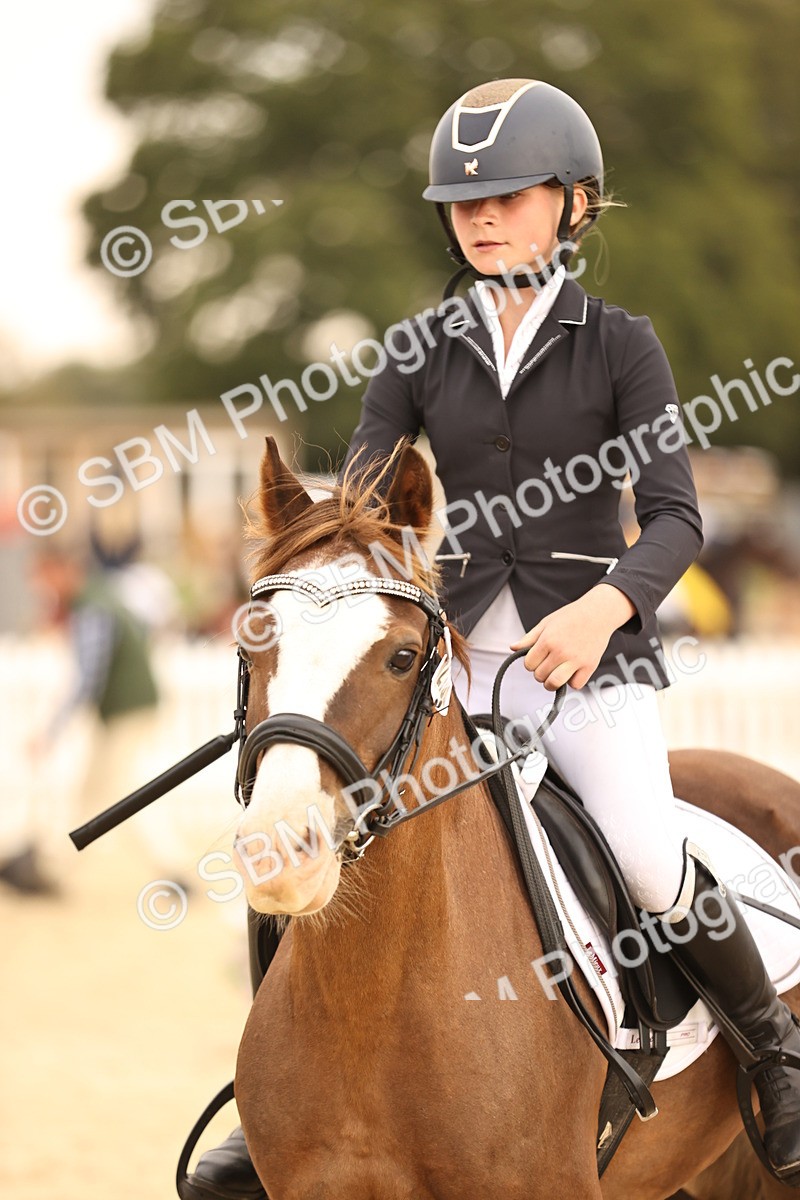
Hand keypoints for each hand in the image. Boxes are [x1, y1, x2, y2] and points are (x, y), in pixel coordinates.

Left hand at [510, 584, 636, 690]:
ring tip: (554, 674)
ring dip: (552, 682)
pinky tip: (572, 672)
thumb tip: (513, 648)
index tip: (537, 658)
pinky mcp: (589, 666)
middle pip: (540, 675)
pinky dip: (572, 682)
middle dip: (541, 672)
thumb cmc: (572, 616)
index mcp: (548, 640)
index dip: (531, 663)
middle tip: (548, 664)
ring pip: (555, 683)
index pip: (529, 664)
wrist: (597, 613)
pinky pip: (575, 685)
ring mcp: (576, 660)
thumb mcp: (546, 623)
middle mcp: (561, 652)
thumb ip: (529, 638)